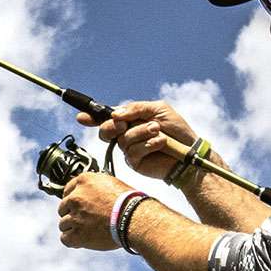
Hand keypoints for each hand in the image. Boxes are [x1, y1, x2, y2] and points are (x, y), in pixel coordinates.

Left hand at [56, 171, 128, 251]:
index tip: (78, 206)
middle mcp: (76, 197)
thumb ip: (96, 188)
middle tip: (85, 220)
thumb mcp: (112, 184)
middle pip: (63, 208)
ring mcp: (74, 216)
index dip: (73, 200)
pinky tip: (81, 241)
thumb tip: (92, 194)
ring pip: (63, 224)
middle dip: (72, 214)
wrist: (133, 218)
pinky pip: (65, 239)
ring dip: (73, 228)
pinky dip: (72, 240)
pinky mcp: (76, 234)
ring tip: (88, 231)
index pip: (68, 190)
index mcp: (84, 181)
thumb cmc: (129, 202)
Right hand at [77, 99, 197, 182]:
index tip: (81, 117)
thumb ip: (136, 108)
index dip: (92, 117)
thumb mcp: (158, 109)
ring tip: (158, 131)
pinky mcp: (134, 162)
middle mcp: (127, 134)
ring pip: (123, 139)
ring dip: (141, 132)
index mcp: (131, 119)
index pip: (108, 117)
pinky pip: (132, 151)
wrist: (188, 152)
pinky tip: (160, 143)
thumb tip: (115, 114)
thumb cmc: (177, 130)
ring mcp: (129, 149)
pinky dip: (148, 144)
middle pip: (106, 130)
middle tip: (124, 124)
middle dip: (113, 126)